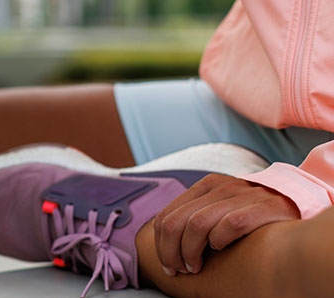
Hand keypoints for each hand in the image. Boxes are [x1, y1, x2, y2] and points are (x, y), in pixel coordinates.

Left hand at [152, 173, 299, 275]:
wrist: (295, 200)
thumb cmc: (250, 211)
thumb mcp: (220, 207)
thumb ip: (195, 216)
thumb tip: (165, 241)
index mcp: (205, 186)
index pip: (165, 216)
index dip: (161, 245)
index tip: (169, 265)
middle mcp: (219, 187)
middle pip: (175, 222)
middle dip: (171, 252)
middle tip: (181, 269)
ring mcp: (241, 195)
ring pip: (197, 225)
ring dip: (191, 251)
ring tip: (197, 266)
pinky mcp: (262, 206)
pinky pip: (229, 225)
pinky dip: (220, 241)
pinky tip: (222, 249)